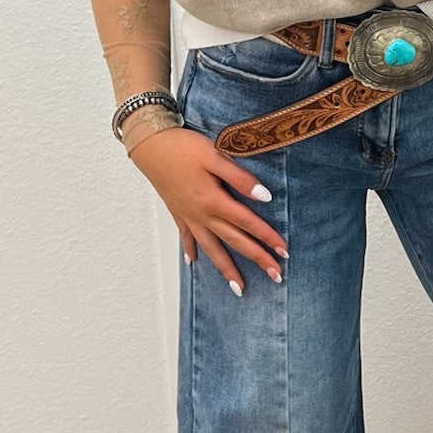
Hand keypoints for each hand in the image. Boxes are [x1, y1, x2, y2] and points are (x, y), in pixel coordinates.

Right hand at [129, 125, 287, 298]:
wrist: (149, 145)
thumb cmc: (182, 147)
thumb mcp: (215, 156)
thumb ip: (240, 178)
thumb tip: (265, 196)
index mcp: (214, 200)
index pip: (248, 223)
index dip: (268, 237)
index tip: (284, 251)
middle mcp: (201, 214)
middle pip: (234, 241)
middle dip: (256, 259)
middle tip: (276, 276)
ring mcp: (188, 216)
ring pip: (211, 248)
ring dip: (226, 269)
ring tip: (239, 288)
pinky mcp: (177, 211)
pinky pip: (186, 237)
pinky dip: (190, 250)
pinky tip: (193, 262)